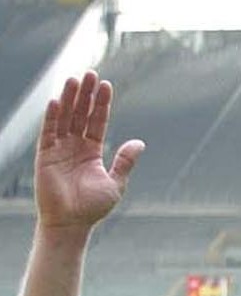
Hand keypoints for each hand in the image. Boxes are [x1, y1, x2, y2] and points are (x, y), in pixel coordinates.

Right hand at [35, 73, 142, 231]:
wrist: (72, 222)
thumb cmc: (93, 207)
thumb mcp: (115, 182)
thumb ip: (125, 161)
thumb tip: (140, 142)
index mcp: (92, 151)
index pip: (97, 121)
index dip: (101, 104)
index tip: (106, 85)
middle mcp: (75, 146)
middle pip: (80, 114)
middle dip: (86, 94)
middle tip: (90, 73)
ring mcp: (59, 148)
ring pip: (65, 118)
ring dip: (69, 99)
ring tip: (74, 80)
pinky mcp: (45, 155)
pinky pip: (49, 131)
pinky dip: (52, 116)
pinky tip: (57, 101)